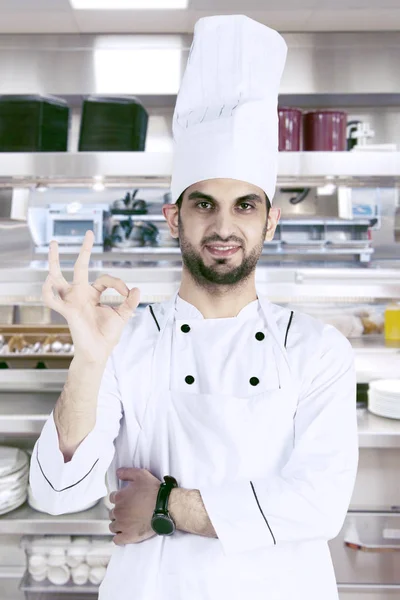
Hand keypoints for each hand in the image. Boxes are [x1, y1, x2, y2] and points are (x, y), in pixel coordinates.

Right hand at [41, 230, 139, 362]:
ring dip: (54, 261)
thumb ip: (130, 302)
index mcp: (94, 294)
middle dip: (84, 250)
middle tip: (89, 233)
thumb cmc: (108, 334)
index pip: (105, 279)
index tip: (127, 292)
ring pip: (59, 277)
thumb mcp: (123, 315)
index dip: (118, 283)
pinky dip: (47, 290)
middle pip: (80, 267)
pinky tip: (47, 280)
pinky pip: (52, 299)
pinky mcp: (67, 311)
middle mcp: (81, 294)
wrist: (99, 352)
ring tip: (52, 244)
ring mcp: (72, 300)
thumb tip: (137, 288)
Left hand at [108, 468, 161, 545]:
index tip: (126, 500)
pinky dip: (119, 538)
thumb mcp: (141, 475)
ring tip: (127, 523)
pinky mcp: (128, 536)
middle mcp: (118, 511)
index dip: (119, 499)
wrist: (164, 506)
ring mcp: (122, 525)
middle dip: (119, 512)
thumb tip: (118, 472)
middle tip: (129, 512)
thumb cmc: (154, 491)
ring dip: (118, 525)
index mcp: (119, 497)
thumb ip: (127, 472)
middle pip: (112, 513)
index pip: (112, 498)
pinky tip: (124, 535)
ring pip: (113, 526)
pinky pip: (117, 540)